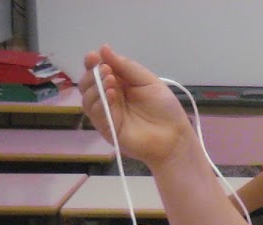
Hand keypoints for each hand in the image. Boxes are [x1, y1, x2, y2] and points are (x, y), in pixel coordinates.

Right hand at [79, 45, 194, 168]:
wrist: (174, 136)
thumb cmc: (164, 109)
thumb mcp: (148, 81)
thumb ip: (127, 66)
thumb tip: (104, 48)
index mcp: (118, 84)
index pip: (98, 71)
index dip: (93, 63)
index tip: (94, 56)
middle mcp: (109, 98)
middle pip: (87, 84)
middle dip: (92, 74)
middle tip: (106, 71)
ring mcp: (107, 114)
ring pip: (88, 98)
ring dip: (95, 87)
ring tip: (111, 81)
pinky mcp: (108, 129)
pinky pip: (96, 114)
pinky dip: (100, 103)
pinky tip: (112, 95)